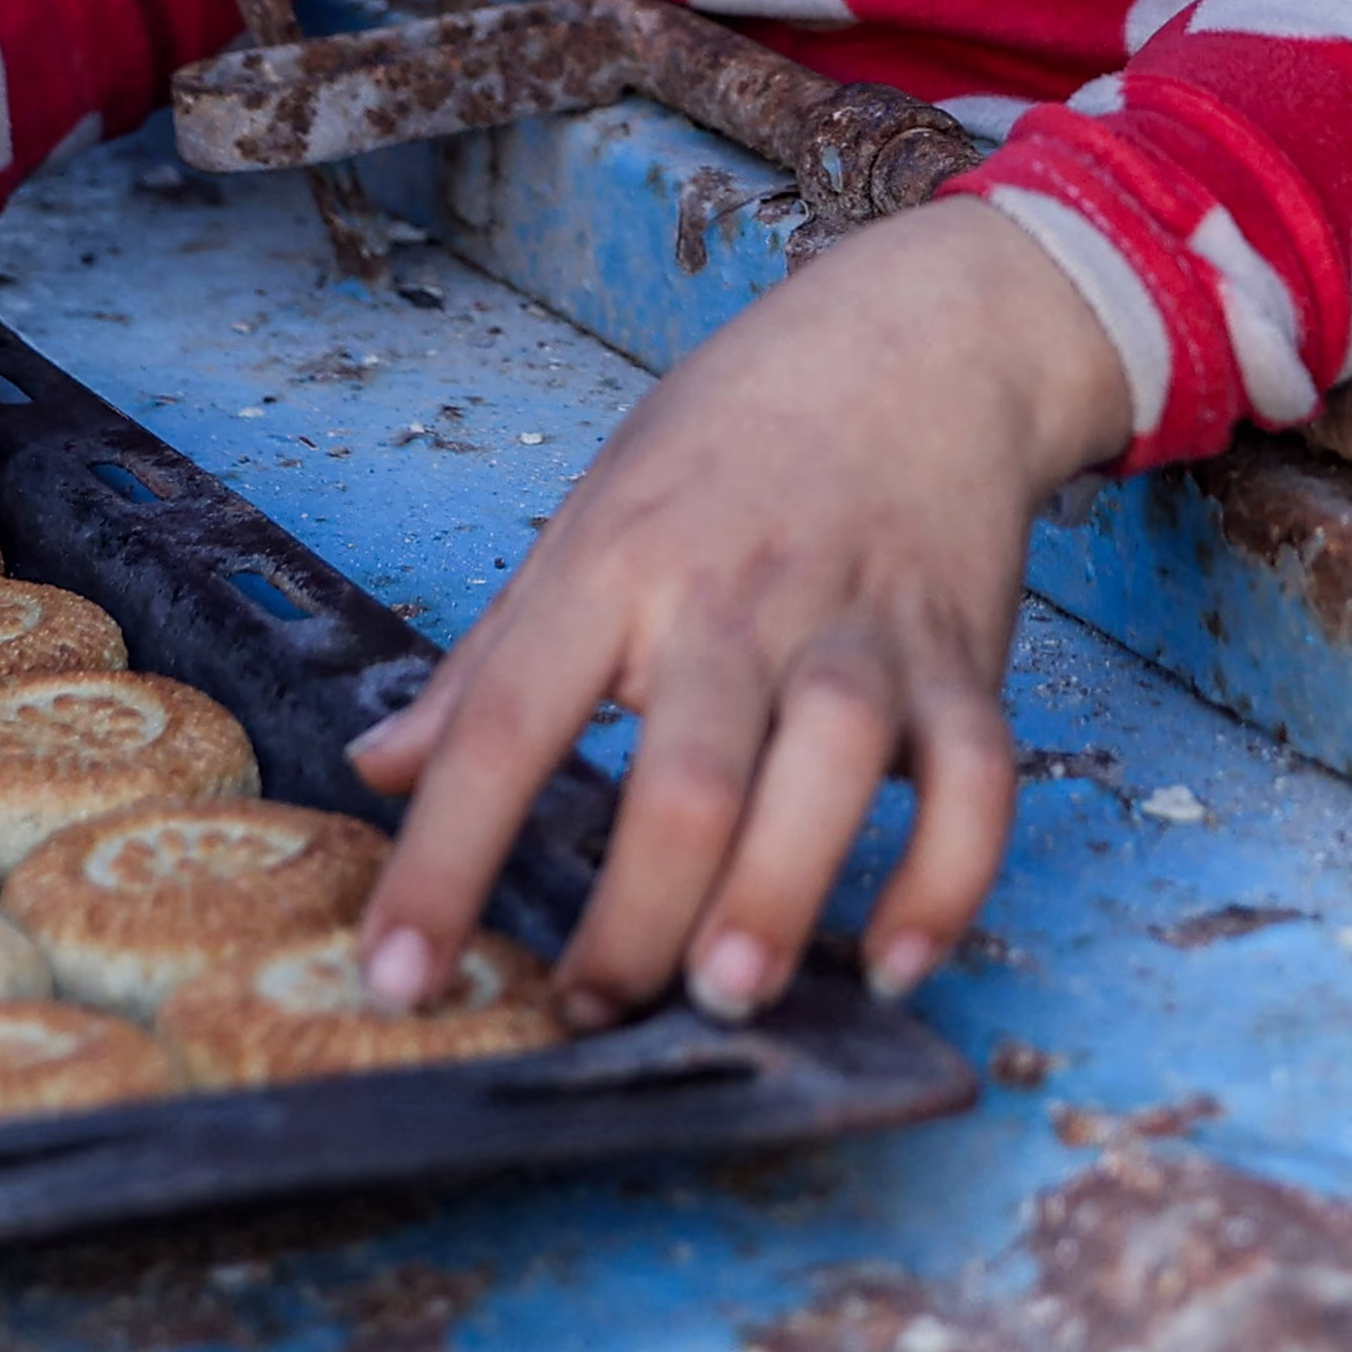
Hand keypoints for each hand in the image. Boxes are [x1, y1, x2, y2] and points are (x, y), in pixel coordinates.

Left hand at [346, 200, 1131, 1028]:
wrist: (919, 336)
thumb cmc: (735, 437)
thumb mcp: (591, 517)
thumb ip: (491, 660)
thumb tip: (378, 765)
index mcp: (618, 568)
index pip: (509, 724)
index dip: (445, 857)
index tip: (397, 973)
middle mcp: (736, 600)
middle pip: (683, 771)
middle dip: (638, 910)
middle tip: (590, 1015)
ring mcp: (858, 630)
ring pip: (827, 766)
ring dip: (782, 892)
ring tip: (731, 995)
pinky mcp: (962, 657)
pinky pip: (973, 780)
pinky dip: (947, 876)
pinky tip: (899, 961)